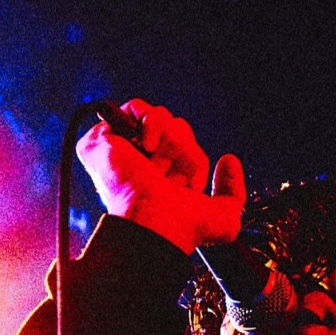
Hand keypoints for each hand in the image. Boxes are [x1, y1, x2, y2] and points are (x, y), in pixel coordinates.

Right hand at [75, 98, 245, 254]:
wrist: (156, 222)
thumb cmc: (187, 226)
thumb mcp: (226, 217)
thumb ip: (233, 190)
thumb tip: (229, 160)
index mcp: (162, 178)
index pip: (187, 148)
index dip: (194, 162)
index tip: (189, 188)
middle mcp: (141, 162)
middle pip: (177, 129)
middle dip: (184, 151)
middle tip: (172, 177)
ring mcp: (121, 150)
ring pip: (162, 117)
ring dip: (170, 142)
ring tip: (157, 166)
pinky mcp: (102, 139)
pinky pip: (137, 107)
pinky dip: (152, 124)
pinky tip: (148, 148)